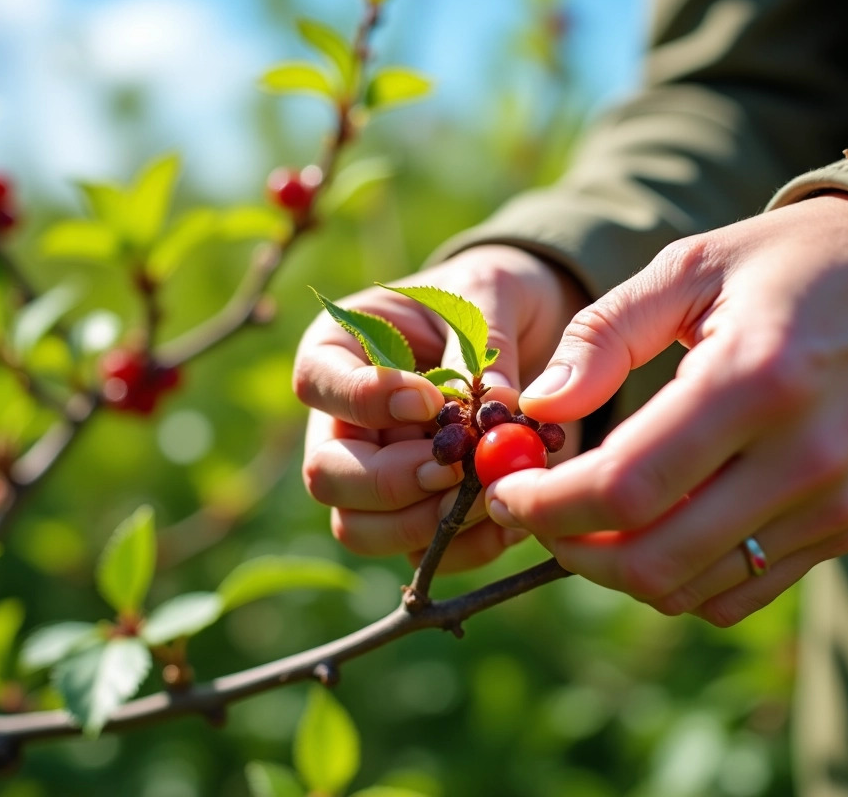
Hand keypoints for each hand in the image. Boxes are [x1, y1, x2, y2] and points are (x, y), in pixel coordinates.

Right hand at [295, 245, 587, 570]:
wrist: (530, 327)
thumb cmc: (490, 295)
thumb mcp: (490, 293)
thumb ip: (486, 345)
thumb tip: (498, 406)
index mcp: (340, 349)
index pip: (317, 383)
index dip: (365, 401)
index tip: (428, 400)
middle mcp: (344, 422)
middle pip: (327, 474)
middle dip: (390, 482)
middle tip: (452, 468)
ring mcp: (375, 475)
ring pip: (360, 528)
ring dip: (423, 523)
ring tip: (486, 493)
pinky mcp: (418, 514)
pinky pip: (420, 555)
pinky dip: (464, 546)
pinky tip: (508, 516)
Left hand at [486, 194, 847, 623]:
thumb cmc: (798, 265)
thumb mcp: (694, 266)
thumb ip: (607, 333)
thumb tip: (539, 406)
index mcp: (754, 379)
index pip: (626, 485)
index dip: (548, 504)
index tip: (508, 491)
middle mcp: (803, 457)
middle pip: (655, 560)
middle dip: (570, 549)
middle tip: (535, 513)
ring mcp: (833, 504)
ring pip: (693, 587)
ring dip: (618, 568)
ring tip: (586, 517)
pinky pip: (742, 591)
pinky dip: (680, 577)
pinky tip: (654, 527)